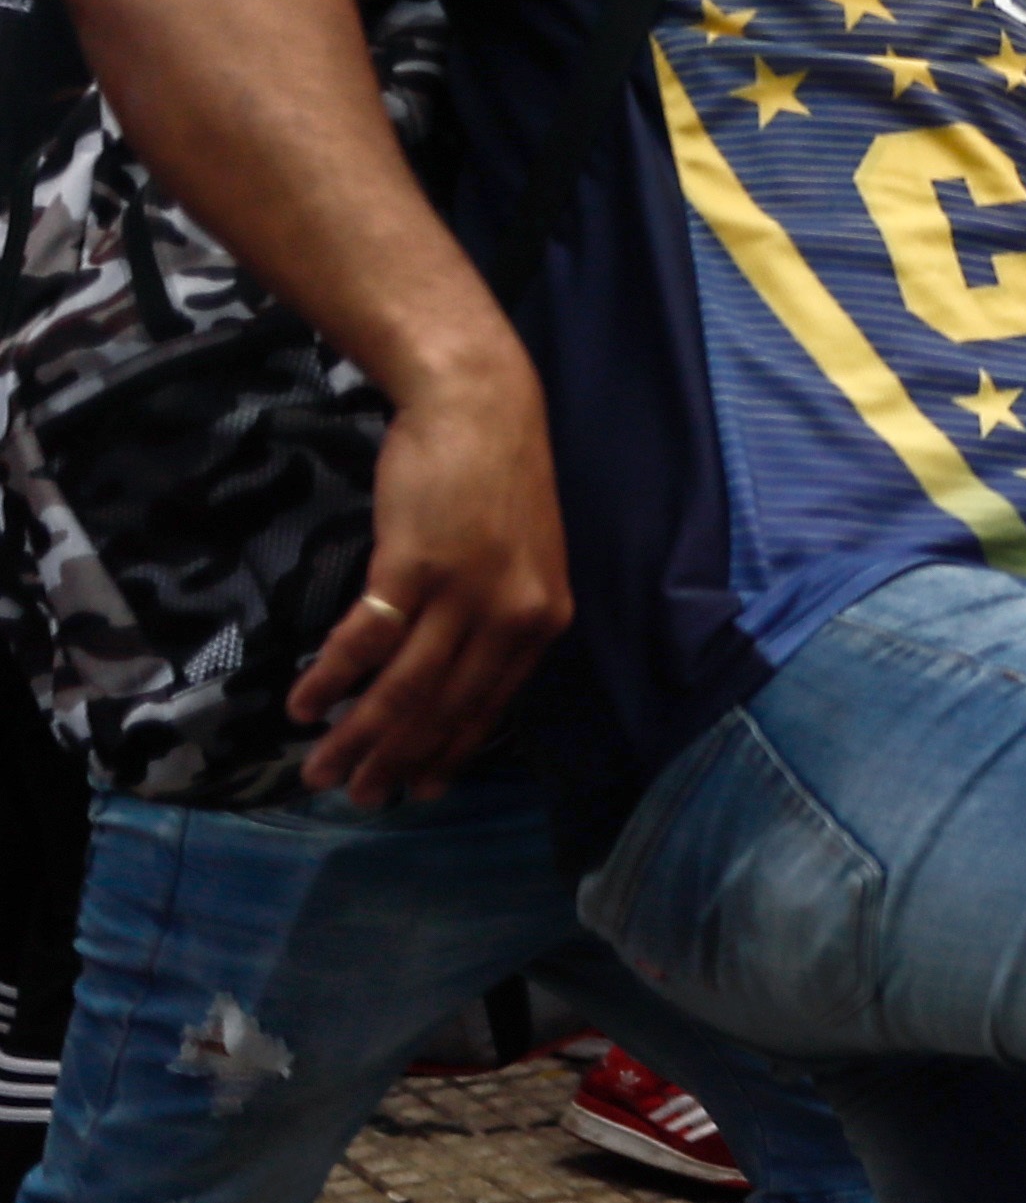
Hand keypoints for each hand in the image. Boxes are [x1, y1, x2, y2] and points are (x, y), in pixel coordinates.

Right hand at [293, 365, 571, 804]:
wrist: (479, 405)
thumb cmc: (492, 479)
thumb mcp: (520, 559)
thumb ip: (494, 618)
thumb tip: (453, 675)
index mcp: (542, 622)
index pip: (492, 707)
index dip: (449, 752)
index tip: (420, 788)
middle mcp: (513, 617)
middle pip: (446, 709)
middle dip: (398, 760)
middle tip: (360, 797)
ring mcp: (466, 593)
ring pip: (406, 688)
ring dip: (359, 735)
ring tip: (321, 767)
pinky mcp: (417, 566)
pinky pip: (368, 641)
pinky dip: (333, 679)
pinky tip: (306, 704)